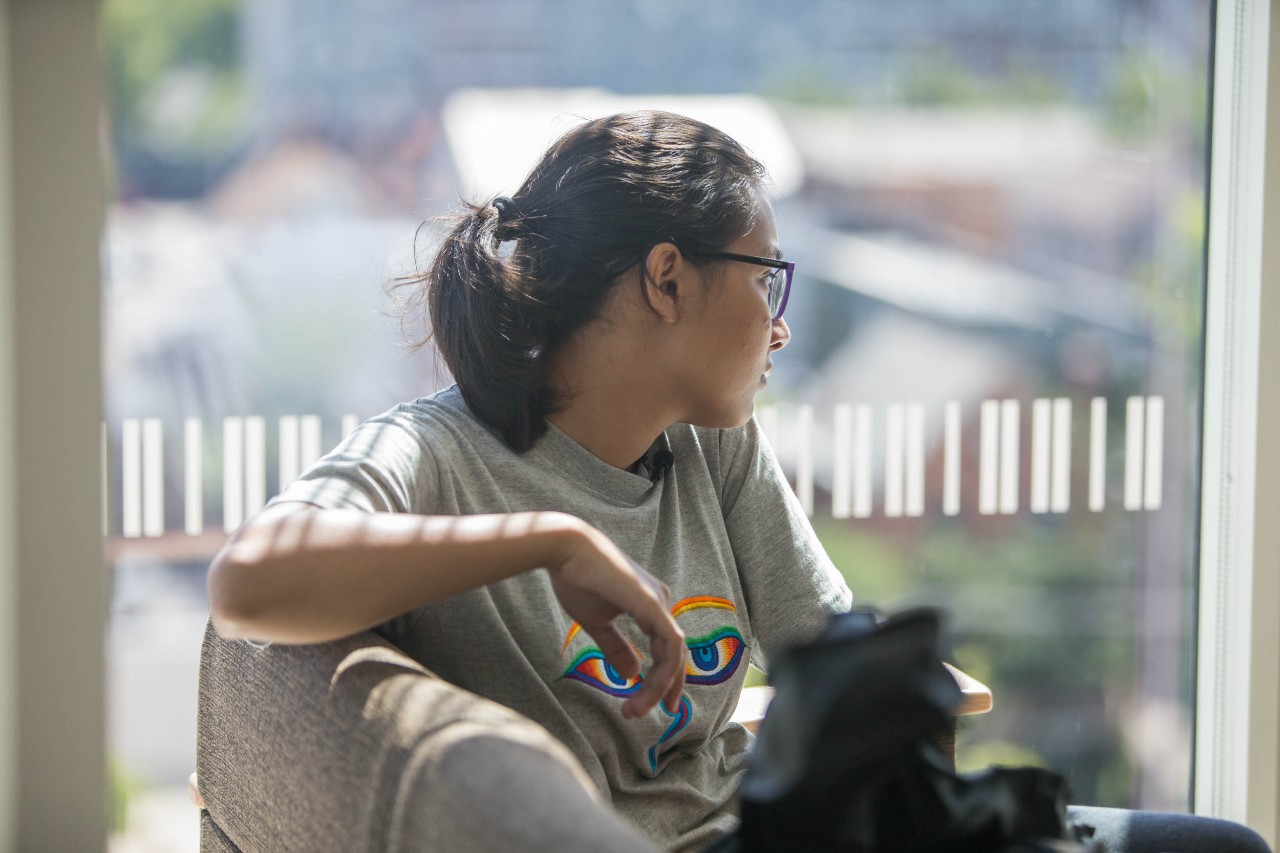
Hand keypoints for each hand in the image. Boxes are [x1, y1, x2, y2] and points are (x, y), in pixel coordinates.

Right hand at [547, 520, 684, 718]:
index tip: (646, 704)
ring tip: (636, 709)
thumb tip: (632, 674)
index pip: (667, 649)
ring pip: (674, 654)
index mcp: (651, 605)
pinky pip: (670, 644)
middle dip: (662, 689)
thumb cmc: (577, 580)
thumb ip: (616, 648)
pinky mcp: (652, 604)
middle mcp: (661, 602)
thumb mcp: (597, 623)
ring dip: (658, 686)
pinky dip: (663, 671)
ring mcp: (659, 602)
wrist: (565, 551)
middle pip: (674, 655)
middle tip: (644, 714)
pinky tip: (646, 688)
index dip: (662, 679)